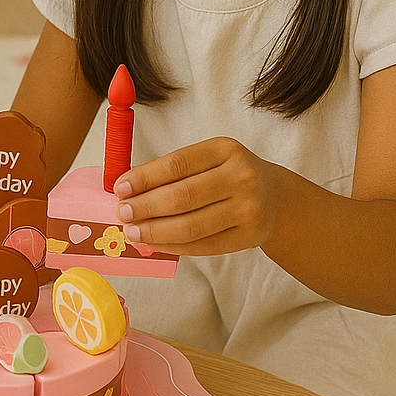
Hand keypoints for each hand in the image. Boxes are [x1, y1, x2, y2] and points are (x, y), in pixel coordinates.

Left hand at [113, 137, 282, 255]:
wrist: (275, 197)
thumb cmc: (228, 175)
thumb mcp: (208, 159)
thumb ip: (172, 171)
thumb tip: (127, 188)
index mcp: (225, 149)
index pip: (177, 164)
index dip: (144, 178)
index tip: (120, 188)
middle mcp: (241, 177)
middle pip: (182, 197)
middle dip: (145, 207)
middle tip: (123, 213)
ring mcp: (248, 209)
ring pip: (191, 226)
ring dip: (155, 231)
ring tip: (133, 232)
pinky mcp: (248, 237)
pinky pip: (202, 246)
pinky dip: (173, 246)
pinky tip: (154, 243)